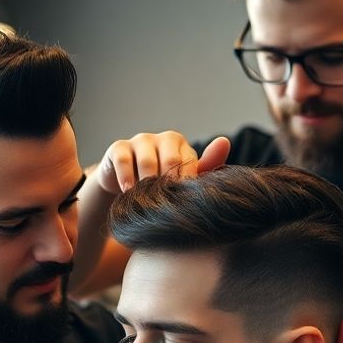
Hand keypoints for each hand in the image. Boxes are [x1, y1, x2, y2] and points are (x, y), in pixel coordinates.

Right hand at [93, 132, 230, 194]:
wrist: (125, 189)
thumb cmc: (160, 184)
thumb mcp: (182, 179)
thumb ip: (206, 166)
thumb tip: (224, 142)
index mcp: (181, 145)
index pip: (188, 162)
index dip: (185, 184)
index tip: (182, 203)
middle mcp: (161, 138)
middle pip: (170, 160)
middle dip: (169, 184)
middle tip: (166, 204)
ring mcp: (139, 141)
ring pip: (147, 161)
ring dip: (148, 183)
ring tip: (147, 201)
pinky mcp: (118, 148)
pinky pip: (124, 160)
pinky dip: (127, 178)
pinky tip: (128, 192)